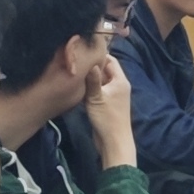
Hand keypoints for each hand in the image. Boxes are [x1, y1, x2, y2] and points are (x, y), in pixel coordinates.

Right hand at [80, 50, 137, 170]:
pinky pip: (97, 91)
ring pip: (100, 81)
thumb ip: (93, 79)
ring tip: (73, 71)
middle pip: (105, 70)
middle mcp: (118, 85)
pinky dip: (89, 88)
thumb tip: (90, 61)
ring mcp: (112, 95)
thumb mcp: (96, 97)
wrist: (113, 142)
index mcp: (120, 80)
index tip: (83, 51)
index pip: (110, 60)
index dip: (98, 54)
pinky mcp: (106, 104)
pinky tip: (77, 87)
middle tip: (75, 61)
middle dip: (92, 66)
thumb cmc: (107, 118)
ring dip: (89, 78)